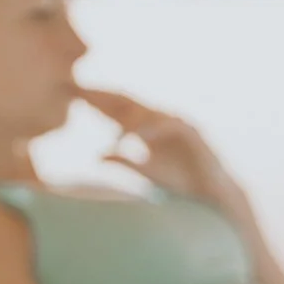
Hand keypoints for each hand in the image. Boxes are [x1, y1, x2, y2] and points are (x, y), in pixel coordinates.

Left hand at [77, 86, 249, 219]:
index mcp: (146, 126)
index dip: (96, 100)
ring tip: (104, 118)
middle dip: (106, 95)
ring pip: (148, 111)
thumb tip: (97, 156)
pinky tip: (137, 136)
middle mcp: (160, 119)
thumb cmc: (179, 182)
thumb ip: (122, 160)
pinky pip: (169, 124)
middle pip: (129, 102)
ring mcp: (176, 122)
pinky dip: (152, 129)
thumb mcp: (143, 171)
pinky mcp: (192, 131)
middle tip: (81, 88)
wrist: (211, 195)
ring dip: (127, 114)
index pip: (117, 108)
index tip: (72, 94)